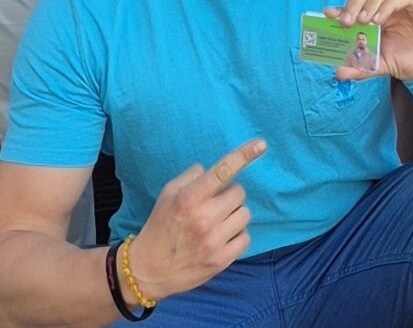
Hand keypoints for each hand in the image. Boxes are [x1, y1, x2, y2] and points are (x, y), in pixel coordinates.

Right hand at [129, 139, 263, 298]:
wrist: (150, 268)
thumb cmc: (160, 226)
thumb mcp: (167, 195)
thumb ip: (190, 177)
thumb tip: (210, 170)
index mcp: (189, 198)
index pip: (222, 171)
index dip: (244, 156)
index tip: (261, 144)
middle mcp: (203, 218)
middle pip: (239, 193)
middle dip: (229, 195)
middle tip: (214, 204)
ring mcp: (214, 240)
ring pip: (245, 214)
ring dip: (234, 215)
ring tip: (217, 222)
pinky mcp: (222, 259)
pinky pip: (246, 237)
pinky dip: (237, 235)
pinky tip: (221, 237)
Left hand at [330, 0, 412, 86]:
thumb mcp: (382, 65)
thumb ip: (362, 66)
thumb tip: (338, 72)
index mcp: (380, 11)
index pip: (358, 0)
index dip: (342, 5)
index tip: (328, 15)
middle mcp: (392, 2)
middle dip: (354, 0)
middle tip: (346, 21)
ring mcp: (409, 0)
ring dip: (370, 0)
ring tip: (363, 20)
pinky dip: (389, 4)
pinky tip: (380, 20)